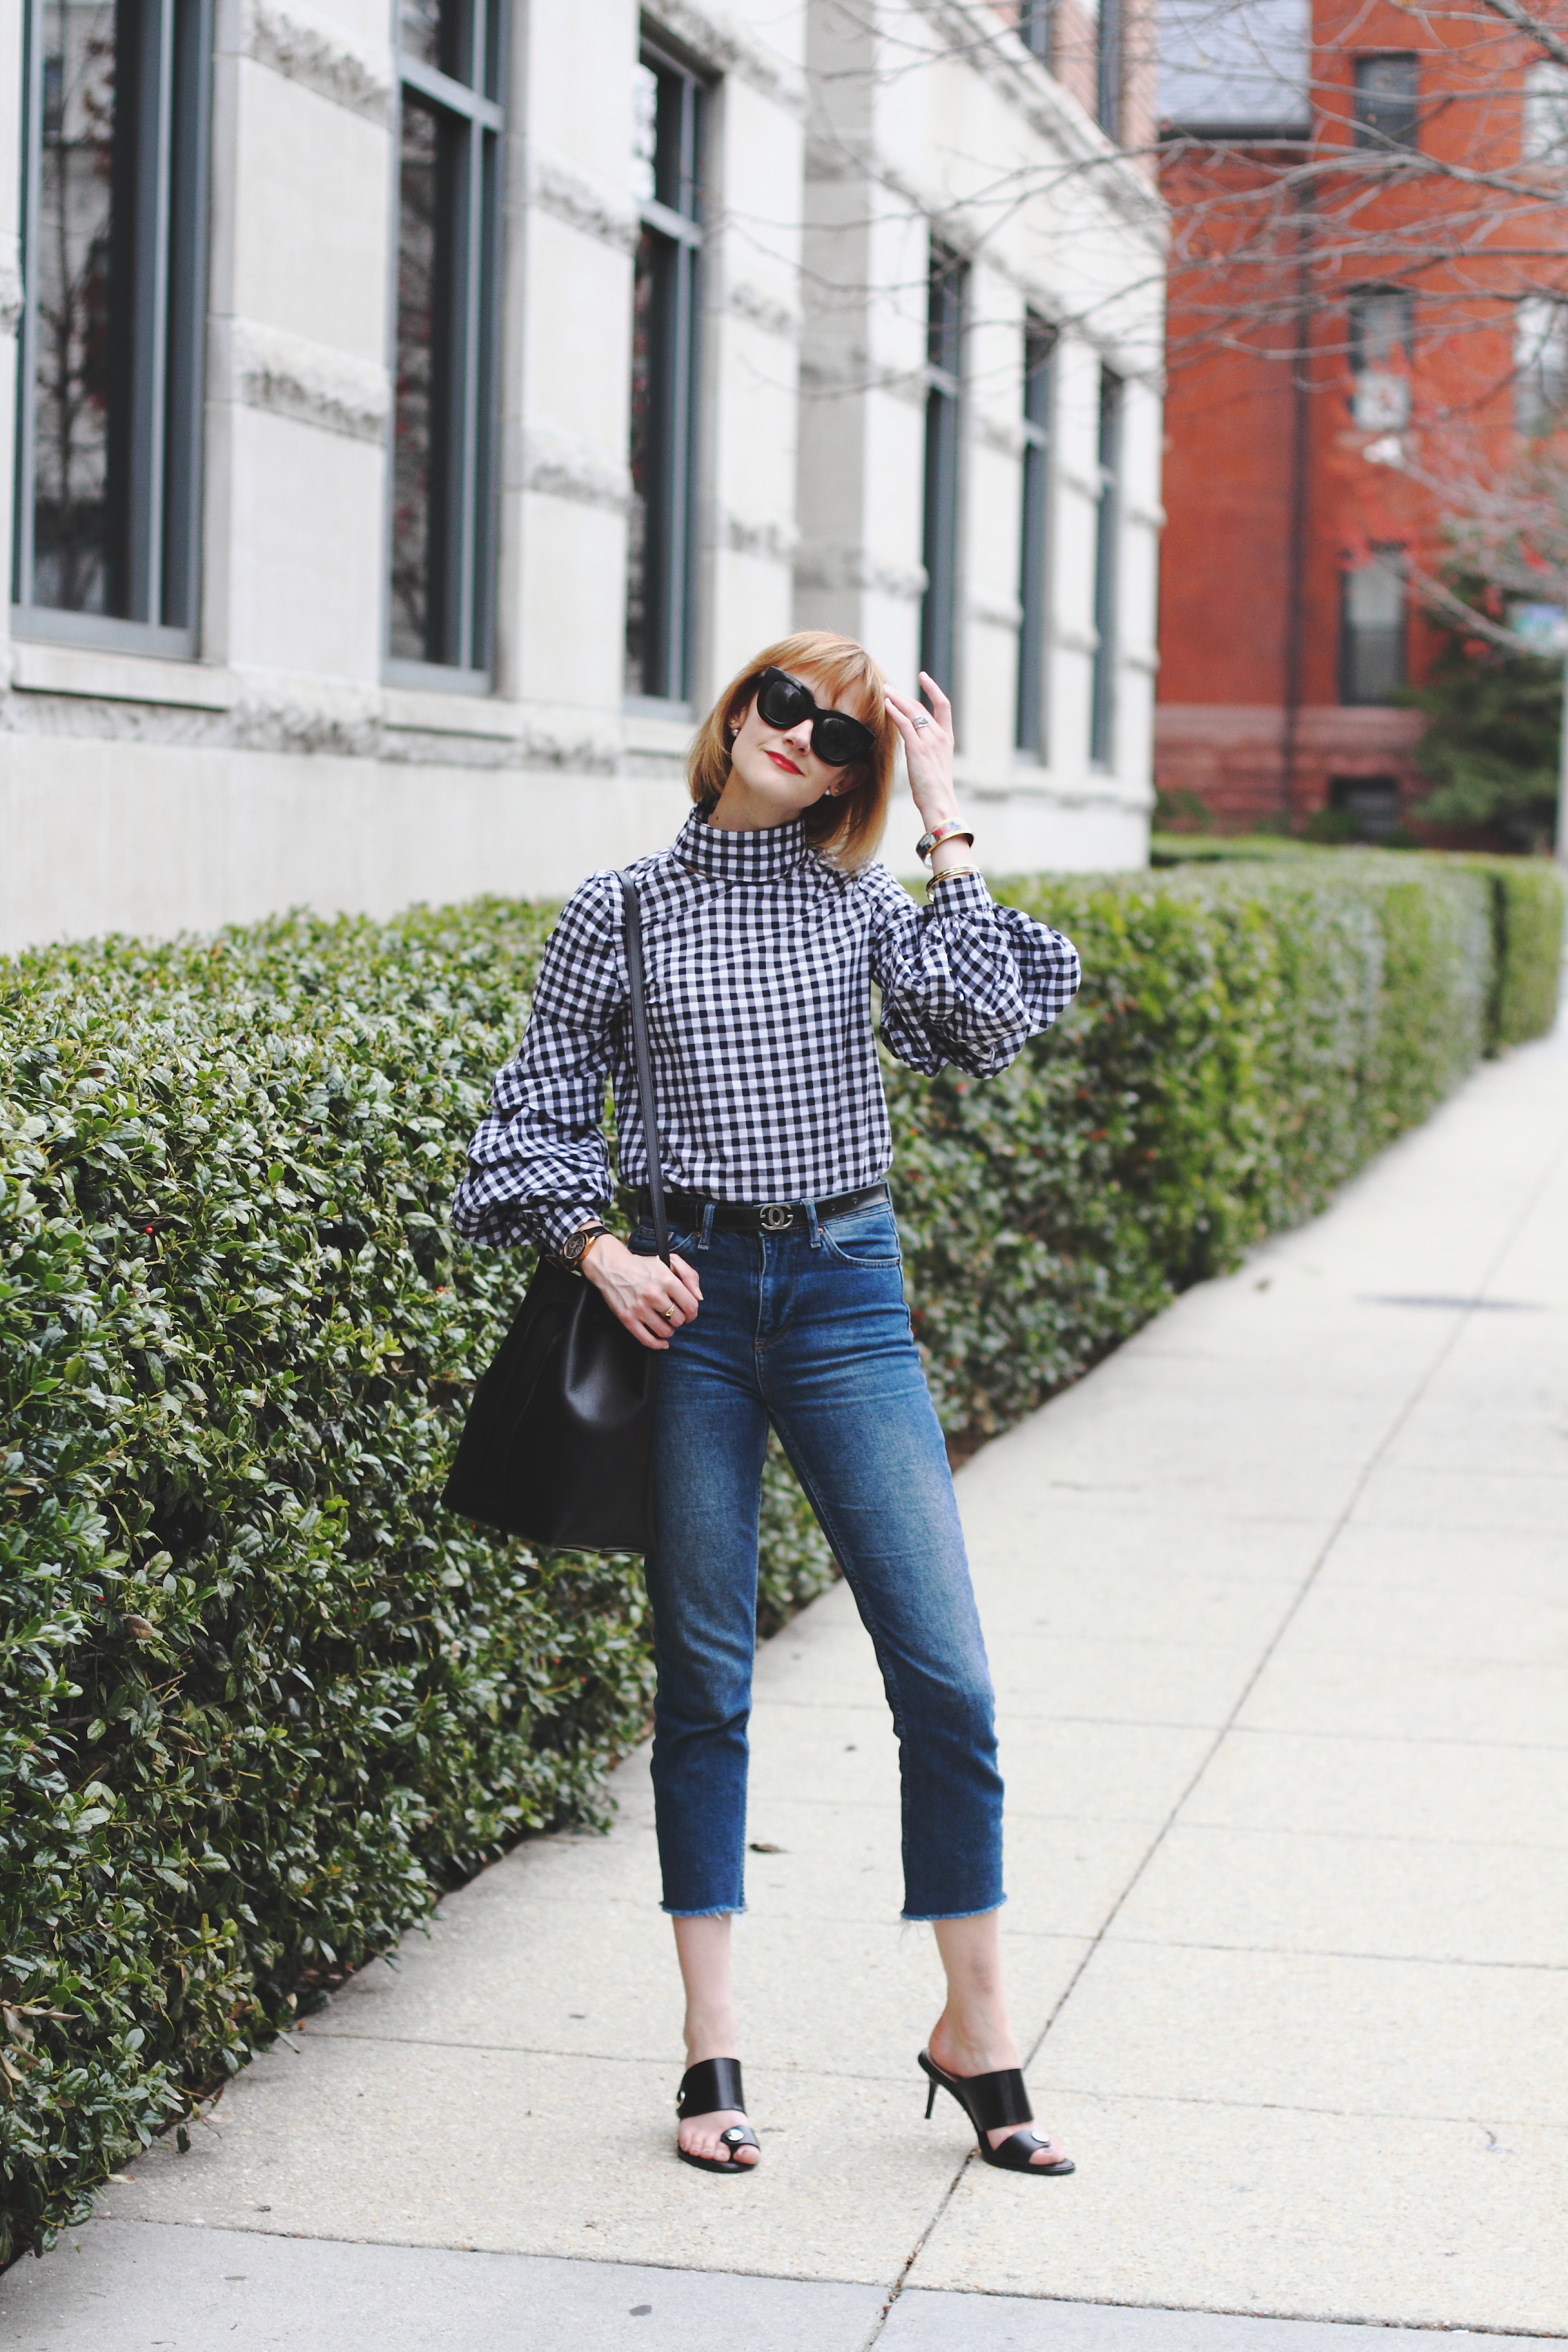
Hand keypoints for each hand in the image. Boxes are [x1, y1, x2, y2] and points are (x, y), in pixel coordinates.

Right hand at [583, 1233, 701, 1350]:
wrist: (612, 1267)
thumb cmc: (643, 1265)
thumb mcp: (671, 1261)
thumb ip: (690, 1276)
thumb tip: (699, 1298)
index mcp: (666, 1279)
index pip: (691, 1305)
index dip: (693, 1312)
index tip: (689, 1312)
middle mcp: (653, 1294)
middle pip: (679, 1320)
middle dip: (679, 1319)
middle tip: (674, 1314)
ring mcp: (639, 1308)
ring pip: (665, 1331)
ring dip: (669, 1330)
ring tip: (665, 1322)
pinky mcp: (628, 1318)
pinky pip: (647, 1340)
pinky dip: (658, 1344)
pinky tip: (662, 1342)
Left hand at [884, 672, 956, 832]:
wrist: (940, 802)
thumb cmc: (935, 791)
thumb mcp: (935, 766)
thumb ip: (928, 751)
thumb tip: (916, 748)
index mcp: (947, 739)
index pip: (943, 705)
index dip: (933, 689)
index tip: (923, 677)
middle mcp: (940, 736)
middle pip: (921, 707)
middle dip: (904, 695)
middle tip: (889, 688)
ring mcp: (930, 741)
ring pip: (912, 712)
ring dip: (897, 699)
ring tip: (885, 691)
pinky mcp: (918, 748)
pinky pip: (905, 724)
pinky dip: (895, 712)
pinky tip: (886, 705)